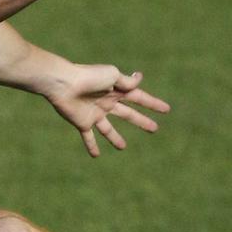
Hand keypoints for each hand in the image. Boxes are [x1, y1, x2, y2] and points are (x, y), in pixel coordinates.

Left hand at [46, 65, 169, 156]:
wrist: (64, 84)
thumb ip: (126, 81)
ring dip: (115, 138)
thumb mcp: (112, 76)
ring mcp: (95, 113)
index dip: (153, 104)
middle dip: (141, 121)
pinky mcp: (82, 122)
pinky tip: (96, 156)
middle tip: (155, 129)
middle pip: (128, 114)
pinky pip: (88, 137)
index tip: (166, 109)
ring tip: (123, 147)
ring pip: (108, 129)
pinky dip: (92, 146)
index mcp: (116, 90)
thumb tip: (140, 76)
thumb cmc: (89, 76)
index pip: (139, 98)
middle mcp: (107, 102)